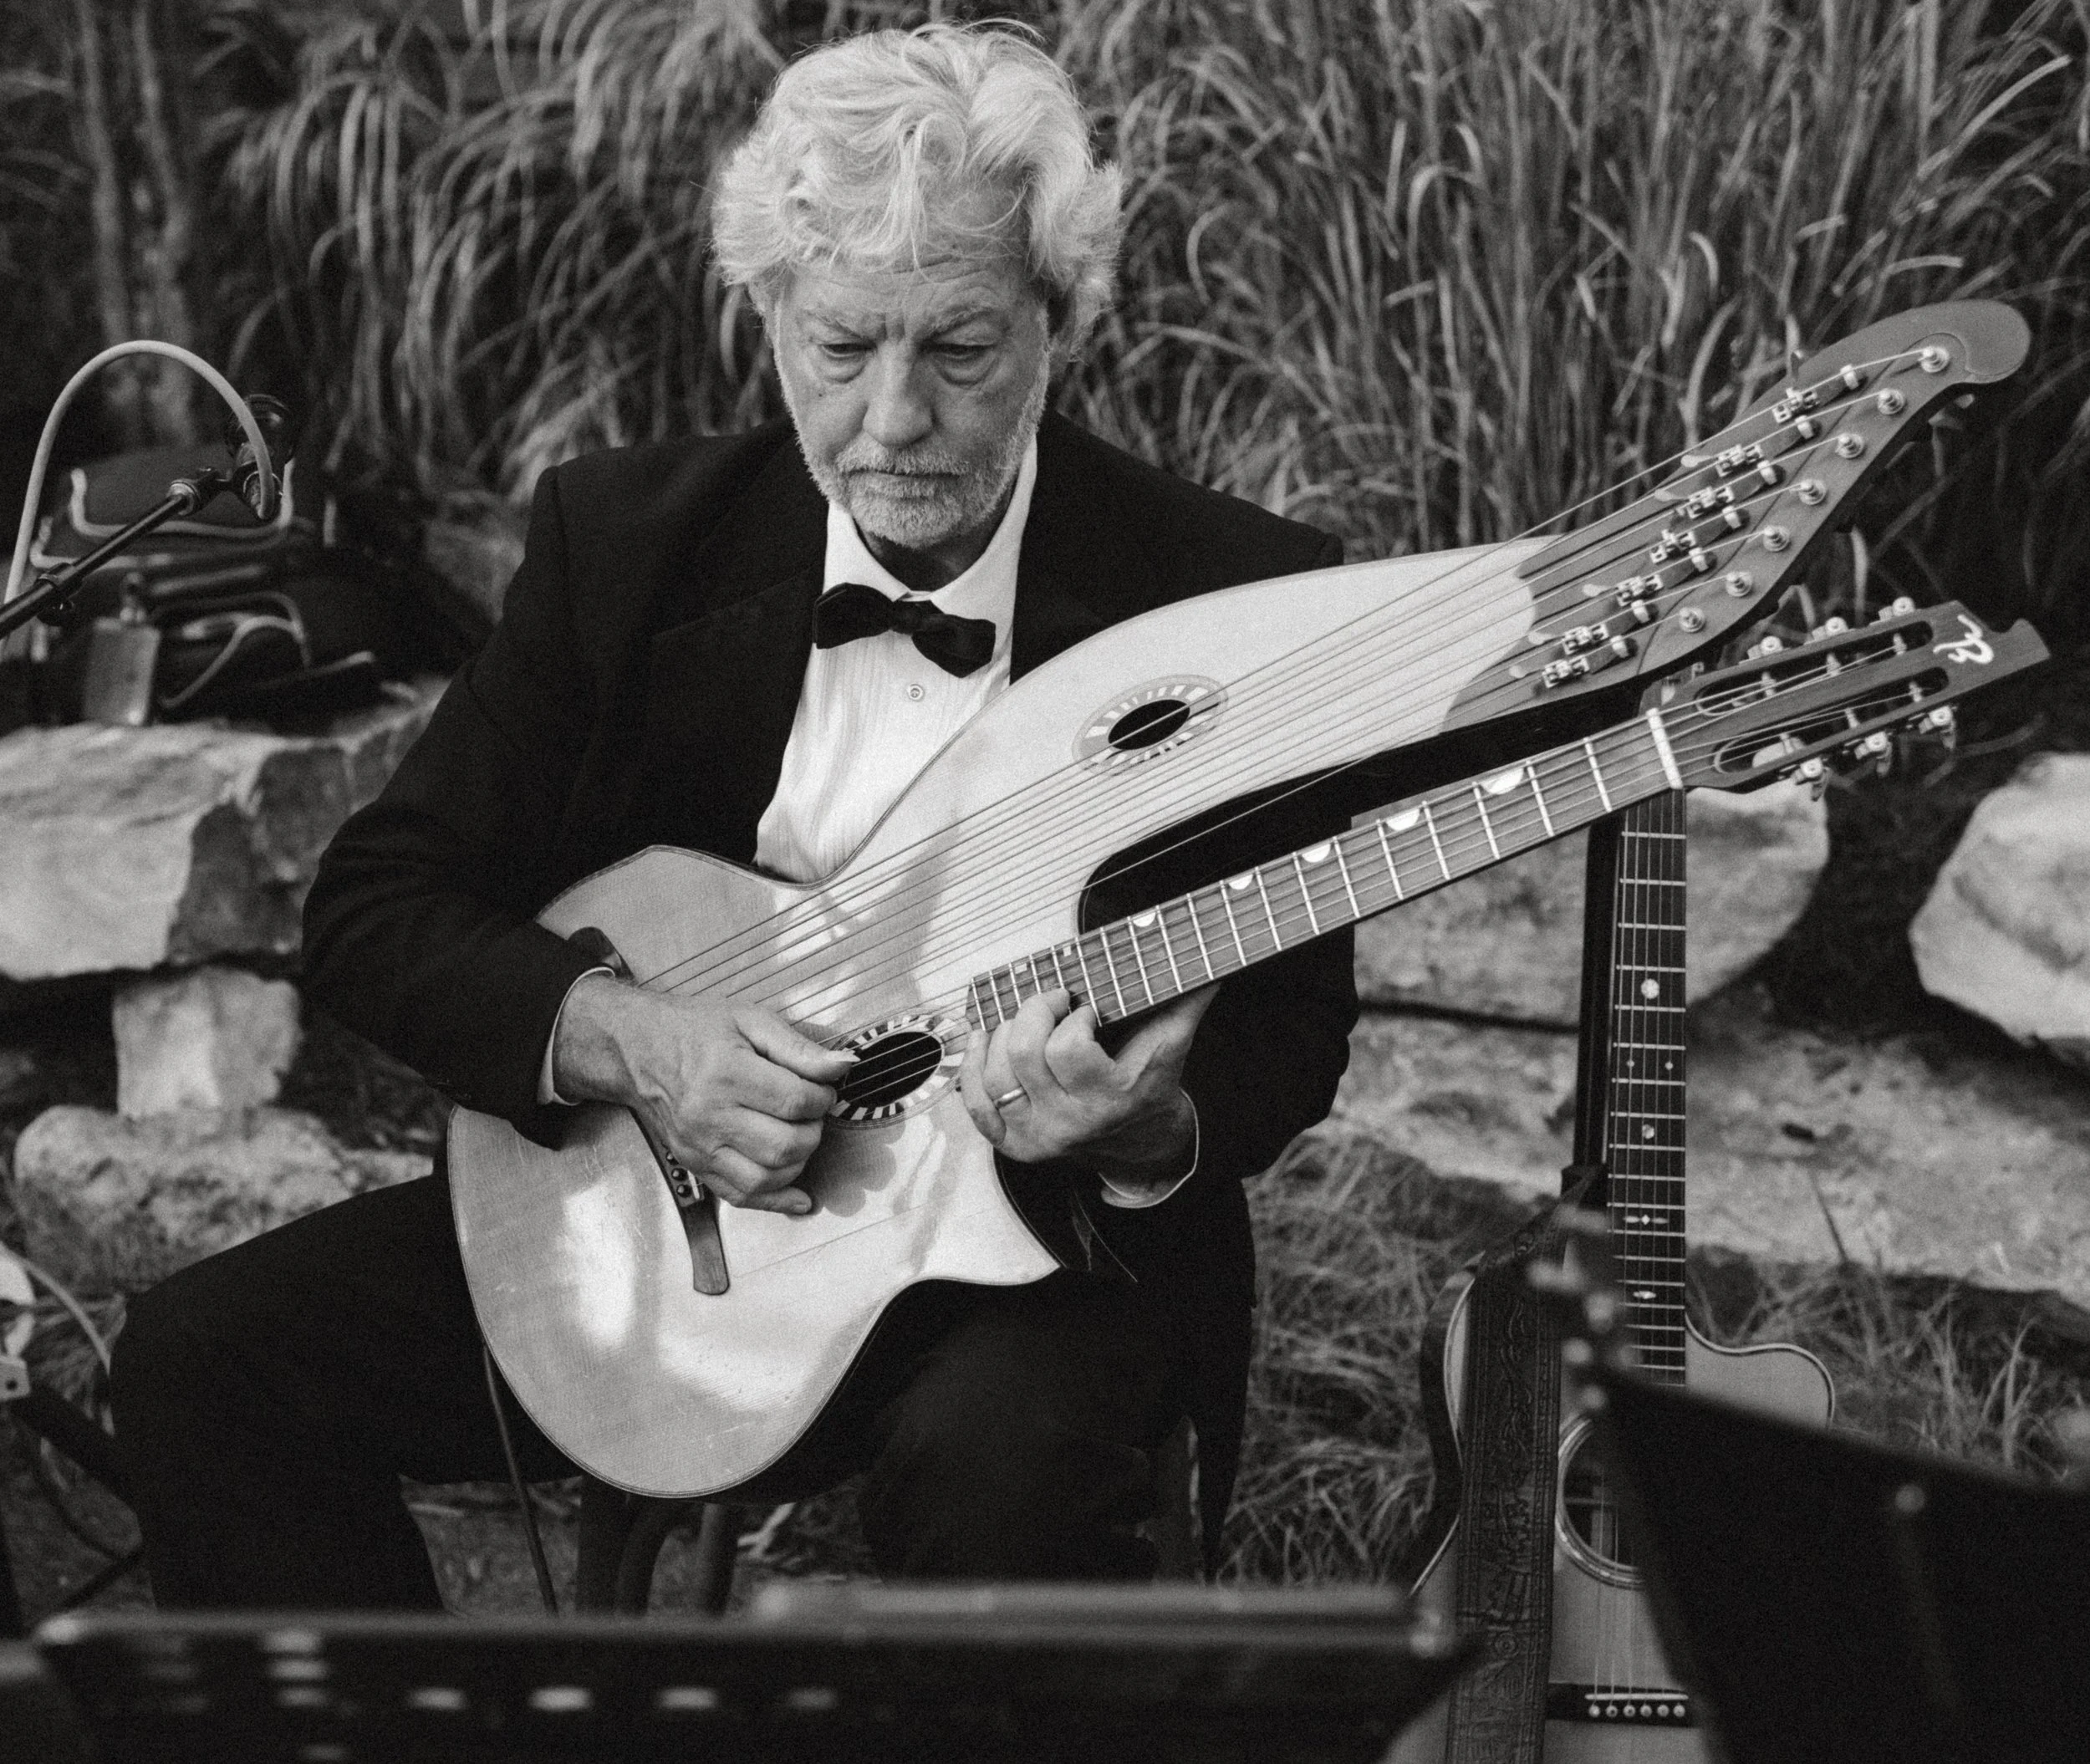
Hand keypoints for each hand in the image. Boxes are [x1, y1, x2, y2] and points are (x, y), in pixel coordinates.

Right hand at [552, 974, 853, 1214]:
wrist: (638, 1050)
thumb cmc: (696, 1031)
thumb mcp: (750, 1021)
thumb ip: (800, 1047)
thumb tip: (844, 1065)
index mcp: (727, 1074)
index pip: (796, 1101)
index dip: (823, 1097)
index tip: (822, 1089)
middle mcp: (710, 1116)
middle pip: (785, 1144)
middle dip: (814, 1130)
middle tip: (811, 1112)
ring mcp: (699, 1146)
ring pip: (767, 1177)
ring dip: (799, 1162)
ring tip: (798, 1135)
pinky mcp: (694, 1165)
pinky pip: (740, 1196)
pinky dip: (775, 1200)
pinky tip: (798, 1195)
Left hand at [958, 986, 1215, 1181]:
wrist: (1143, 1150)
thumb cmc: (1152, 1089)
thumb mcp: (1172, 1047)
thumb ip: (1186, 1003)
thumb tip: (1208, 965)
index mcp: (1110, 1098)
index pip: (1069, 1049)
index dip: (1073, 1018)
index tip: (1085, 1010)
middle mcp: (1068, 1123)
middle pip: (1023, 1054)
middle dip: (1033, 1011)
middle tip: (1052, 1001)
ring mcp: (1037, 1137)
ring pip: (995, 1074)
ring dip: (1001, 1033)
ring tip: (1023, 1019)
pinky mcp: (1014, 1144)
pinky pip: (977, 1105)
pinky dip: (973, 1067)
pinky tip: (985, 1041)